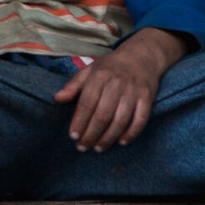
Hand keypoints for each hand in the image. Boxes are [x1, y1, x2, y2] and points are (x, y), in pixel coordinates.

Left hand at [53, 28, 192, 151]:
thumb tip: (58, 99)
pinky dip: (131, 133)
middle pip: (103, 115)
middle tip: (83, 147)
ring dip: (109, 137)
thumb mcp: (90, 70)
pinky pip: (140, 119)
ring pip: (121, 120)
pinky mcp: (147, 97)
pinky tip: (121, 142)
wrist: (141, 56)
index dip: (79, 121)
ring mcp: (134, 91)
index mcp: (100, 76)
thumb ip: (73, 85)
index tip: (73, 136)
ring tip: (98, 148)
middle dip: (91, 134)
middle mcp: (117, 83)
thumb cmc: (111, 67)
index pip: (87, 103)